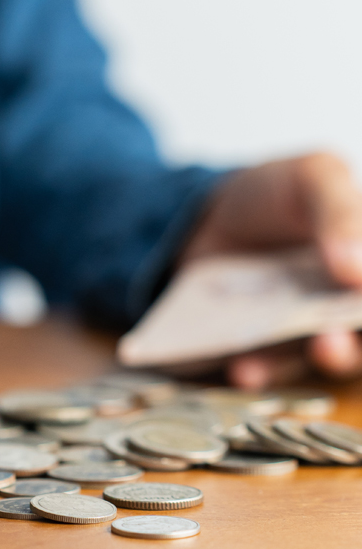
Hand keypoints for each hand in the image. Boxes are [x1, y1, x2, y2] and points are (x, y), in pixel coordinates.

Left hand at [180, 153, 361, 387]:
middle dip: (357, 338)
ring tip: (317, 349)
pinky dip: (262, 371)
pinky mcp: (267, 349)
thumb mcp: (311, 177)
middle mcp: (352, 303)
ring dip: (328, 357)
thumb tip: (358, 271)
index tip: (359, 300)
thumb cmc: (272, 194)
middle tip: (338, 337)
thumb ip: (340, 212)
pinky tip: (245, 368)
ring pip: (333, 355)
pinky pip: (270, 368)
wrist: (203, 217)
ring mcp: (311, 330)